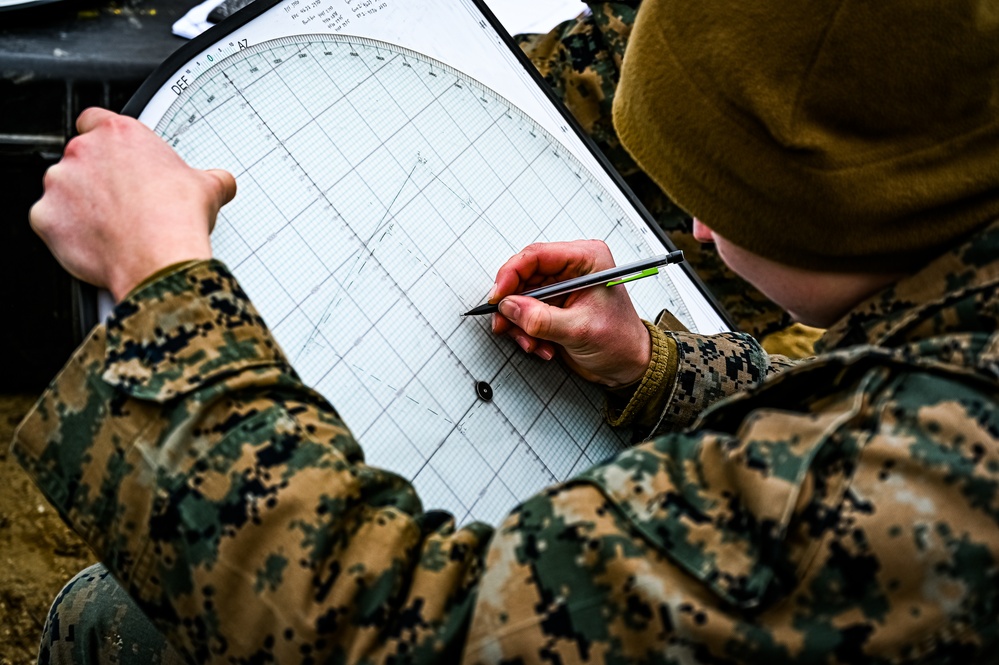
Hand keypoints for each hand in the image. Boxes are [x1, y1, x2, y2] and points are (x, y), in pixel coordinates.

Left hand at [30, 108, 236, 301]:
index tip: (113, 156)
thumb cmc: (176, 219)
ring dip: (79, 204)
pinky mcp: (45, 216)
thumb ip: (208, 177)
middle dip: (96, 179)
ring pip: (63, 190)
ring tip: (110, 225)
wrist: (159, 258)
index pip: (94, 120)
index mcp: (119, 134)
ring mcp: (59, 183)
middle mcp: (83, 152)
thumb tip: (220, 182)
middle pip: (79, 158)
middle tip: (122, 201)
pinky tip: (93, 241)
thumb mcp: (209, 187)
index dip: (103, 139)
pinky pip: (50, 221)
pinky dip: (66, 231)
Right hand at [490, 240, 650, 386]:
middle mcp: (572, 268)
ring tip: (533, 343)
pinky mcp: (554, 305)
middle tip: (506, 324)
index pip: (536, 255)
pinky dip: (527, 331)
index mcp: (586, 259)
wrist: (628, 365)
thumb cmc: (621, 342)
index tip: (498, 297)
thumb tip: (510, 307)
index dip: (511, 275)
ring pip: (521, 297)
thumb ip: (541, 319)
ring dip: (521, 324)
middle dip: (514, 306)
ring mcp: (561, 287)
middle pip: (524, 276)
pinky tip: (541, 345)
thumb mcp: (579, 331)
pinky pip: (526, 313)